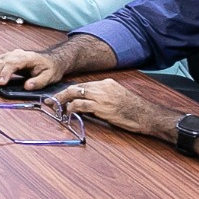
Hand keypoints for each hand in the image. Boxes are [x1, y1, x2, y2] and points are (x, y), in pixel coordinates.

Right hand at [0, 47, 63, 91]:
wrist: (50, 60)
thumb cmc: (49, 68)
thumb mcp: (50, 76)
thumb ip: (39, 82)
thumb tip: (27, 86)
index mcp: (25, 57)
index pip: (12, 63)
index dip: (5, 73)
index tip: (0, 83)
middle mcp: (14, 54)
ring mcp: (7, 55)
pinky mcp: (2, 58)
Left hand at [61, 79, 180, 141]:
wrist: (148, 116)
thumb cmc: (135, 110)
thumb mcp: (118, 99)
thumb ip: (103, 98)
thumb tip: (88, 105)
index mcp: (107, 83)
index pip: (84, 85)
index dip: (70, 91)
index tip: (62, 95)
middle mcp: (103, 87)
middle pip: (76, 87)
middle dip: (61, 93)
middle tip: (51, 100)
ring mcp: (102, 96)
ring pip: (75, 94)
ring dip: (62, 100)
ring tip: (55, 106)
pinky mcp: (101, 107)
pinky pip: (80, 105)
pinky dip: (71, 108)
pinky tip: (67, 113)